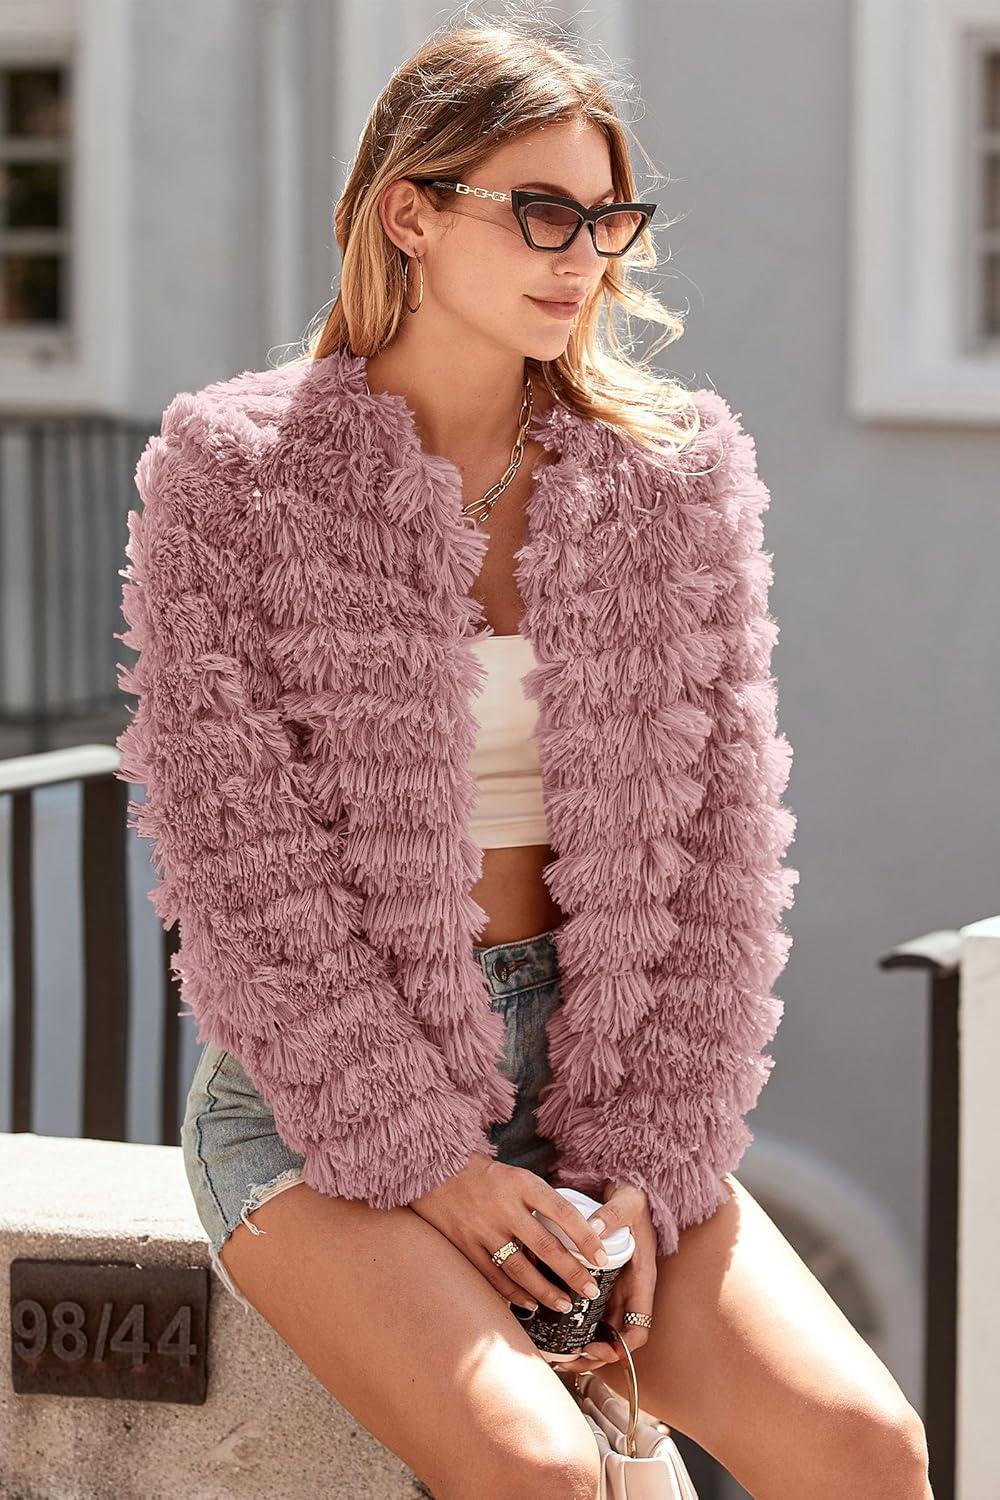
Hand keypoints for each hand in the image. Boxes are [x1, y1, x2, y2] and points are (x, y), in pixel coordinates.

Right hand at [409, 1153, 610, 1314]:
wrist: (432, 1168)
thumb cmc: (481, 1173)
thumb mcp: (513, 1175)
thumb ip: (537, 1201)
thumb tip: (572, 1232)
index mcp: (520, 1183)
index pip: (562, 1211)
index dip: (585, 1237)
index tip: (602, 1257)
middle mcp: (503, 1206)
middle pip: (545, 1246)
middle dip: (572, 1272)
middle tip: (590, 1292)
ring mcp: (482, 1228)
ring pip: (520, 1268)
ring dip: (545, 1291)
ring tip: (564, 1305)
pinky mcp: (464, 1244)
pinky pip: (493, 1276)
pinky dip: (513, 1293)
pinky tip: (529, 1303)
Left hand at [554, 1179, 657, 1374]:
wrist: (624, 1189)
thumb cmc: (631, 1199)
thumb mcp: (626, 1202)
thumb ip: (612, 1215)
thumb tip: (593, 1229)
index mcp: (641, 1281)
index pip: (638, 1329)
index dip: (621, 1347)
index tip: (597, 1349)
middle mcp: (626, 1292)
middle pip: (613, 1339)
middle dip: (592, 1355)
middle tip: (564, 1358)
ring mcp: (610, 1289)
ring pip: (597, 1330)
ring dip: (578, 1345)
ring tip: (552, 1351)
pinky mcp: (594, 1282)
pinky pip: (584, 1310)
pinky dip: (569, 1321)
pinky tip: (546, 1322)